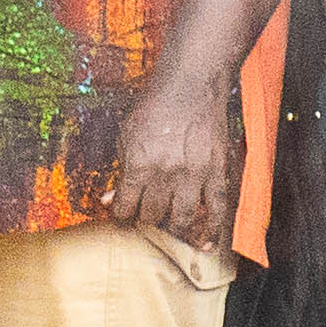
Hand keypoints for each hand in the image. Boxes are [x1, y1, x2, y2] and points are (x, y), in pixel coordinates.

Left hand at [101, 72, 240, 251]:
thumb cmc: (155, 105)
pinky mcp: (217, 171)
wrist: (191, 84)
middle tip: (145, 220)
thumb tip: (108, 199)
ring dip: (174, 229)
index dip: (120, 215)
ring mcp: (194, 175)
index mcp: (140, 165)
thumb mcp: (126, 133)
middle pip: (153, 215)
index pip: (125, 206)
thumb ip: (120, 168)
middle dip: (146, 221)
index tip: (121, 217)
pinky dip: (212, 228)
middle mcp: (167, 174)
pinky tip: (205, 242)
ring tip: (170, 231)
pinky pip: (216, 208)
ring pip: (183, 218)